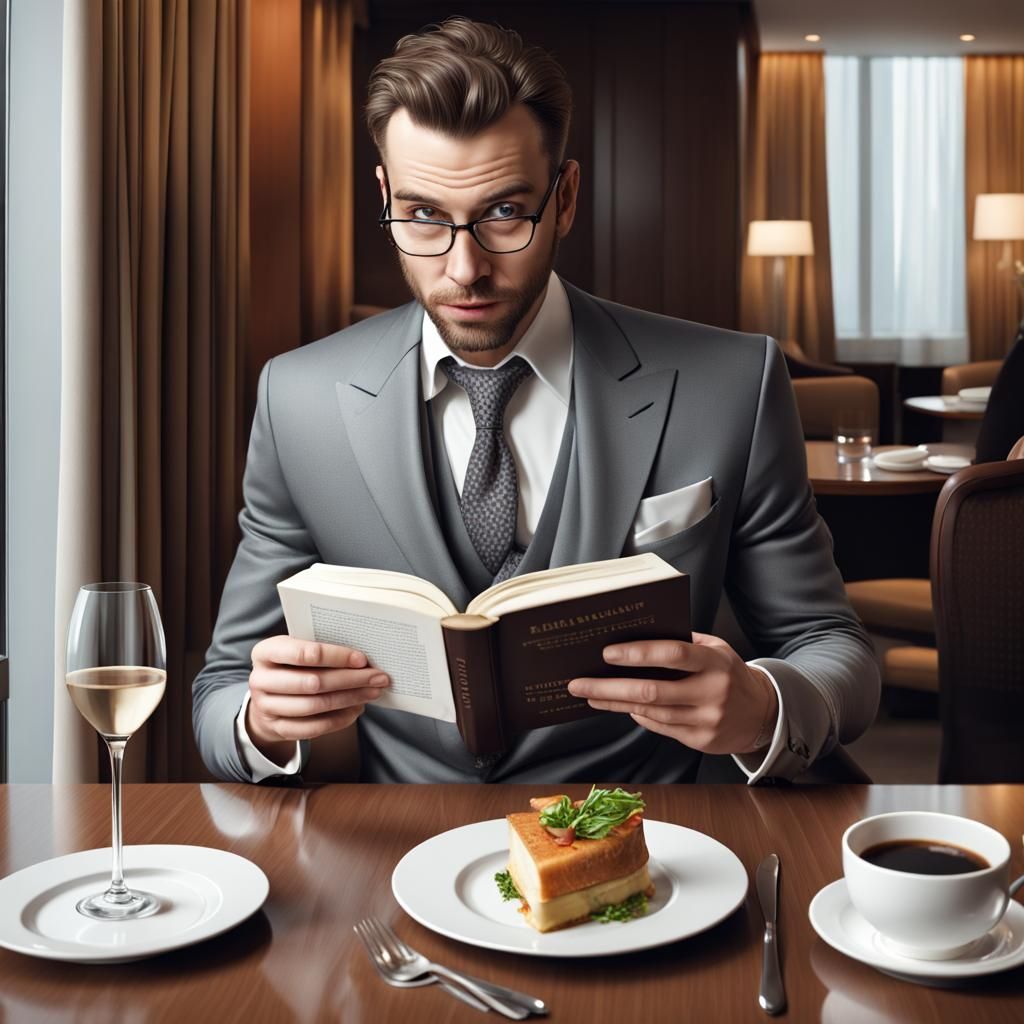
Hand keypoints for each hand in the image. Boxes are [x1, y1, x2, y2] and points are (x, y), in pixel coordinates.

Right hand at [246, 636, 389, 762]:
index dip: (335, 656)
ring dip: (350, 699)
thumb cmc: (290, 666)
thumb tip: (362, 658)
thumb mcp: (296, 650)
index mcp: (265, 652)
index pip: (302, 653)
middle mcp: (260, 679)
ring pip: (315, 706)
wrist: (267, 697)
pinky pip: (313, 728)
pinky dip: (339, 719)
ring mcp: (266, 707)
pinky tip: (357, 709)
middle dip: (350, 680)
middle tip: (378, 677)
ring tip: (372, 693)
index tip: (362, 659)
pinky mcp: (277, 728)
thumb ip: (320, 649)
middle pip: (312, 682)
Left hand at [566, 633, 777, 754]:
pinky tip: (618, 706)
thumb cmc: (729, 673)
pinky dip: (636, 715)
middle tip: (578, 683)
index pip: (673, 655)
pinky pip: (659, 727)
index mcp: (715, 662)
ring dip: (614, 704)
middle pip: (651, 691)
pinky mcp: (700, 741)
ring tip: (589, 694)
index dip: (638, 654)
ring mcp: (706, 720)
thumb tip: (635, 635)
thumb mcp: (715, 649)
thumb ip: (682, 642)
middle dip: (609, 687)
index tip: (607, 653)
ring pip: (650, 712)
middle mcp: (712, 692)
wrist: (763, 713)